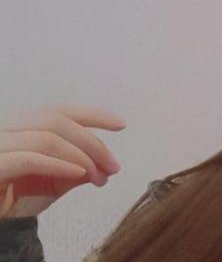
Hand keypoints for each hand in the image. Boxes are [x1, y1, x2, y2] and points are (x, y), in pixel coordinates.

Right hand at [0, 103, 125, 218]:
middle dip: (92, 143)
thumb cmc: (16, 200)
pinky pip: (29, 159)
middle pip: (56, 122)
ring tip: (98, 177)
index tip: (121, 124)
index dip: (92, 114)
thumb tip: (109, 165)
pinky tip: (79, 174)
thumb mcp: (54, 181)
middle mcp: (4, 128)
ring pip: (46, 138)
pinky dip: (59, 165)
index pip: (59, 111)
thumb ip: (79, 167)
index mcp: (20, 126)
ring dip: (81, 157)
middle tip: (113, 166)